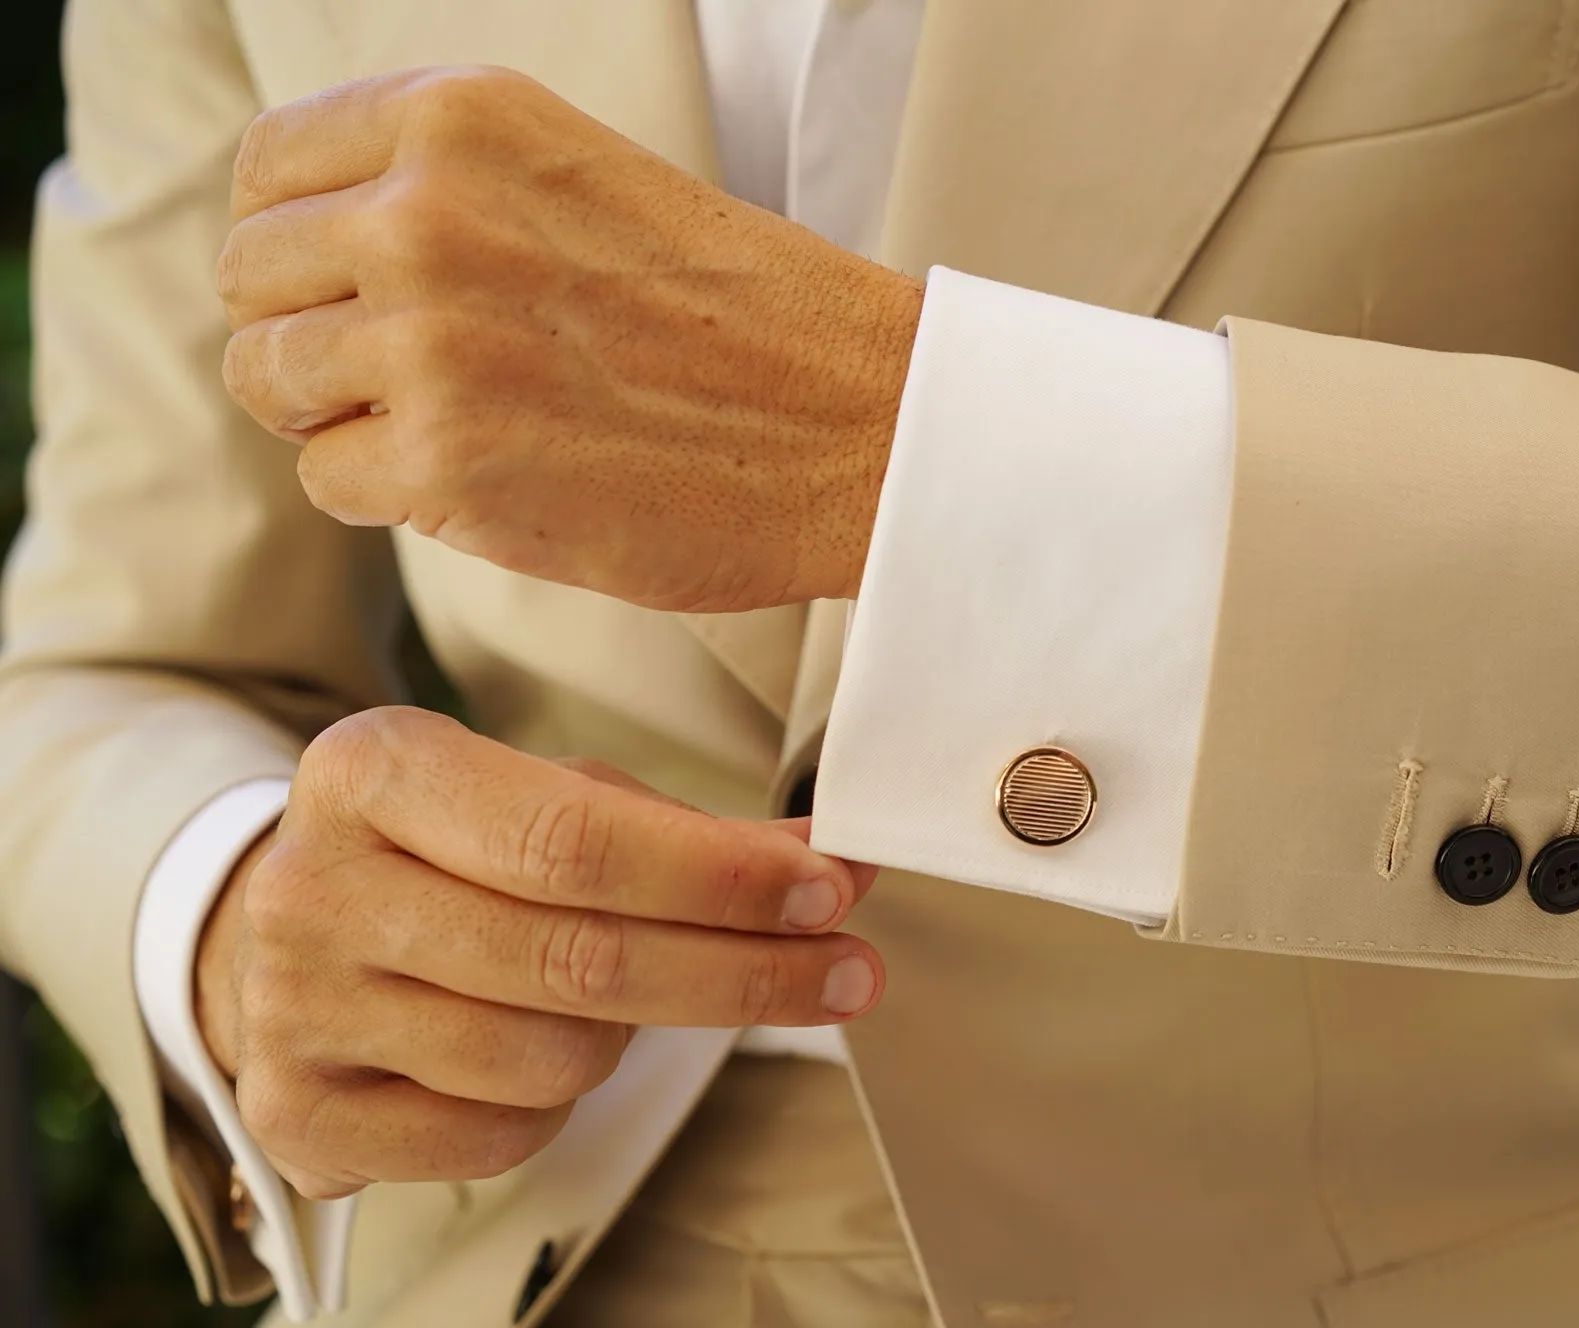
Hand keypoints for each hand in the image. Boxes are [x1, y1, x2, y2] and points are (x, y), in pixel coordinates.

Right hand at [192, 707, 880, 1198]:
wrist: (287, 932)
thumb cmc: (450, 853)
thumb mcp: (548, 802)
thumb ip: (688, 832)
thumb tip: (831, 863)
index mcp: (372, 771)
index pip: (571, 837)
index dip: (717, 876)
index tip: (828, 891)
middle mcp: (315, 888)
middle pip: (577, 957)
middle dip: (740, 971)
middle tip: (848, 971)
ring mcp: (295, 1009)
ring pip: (549, 1056)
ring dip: (630, 1035)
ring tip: (621, 993)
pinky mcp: (299, 1115)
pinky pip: (501, 1134)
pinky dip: (557, 1104)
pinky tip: (541, 1050)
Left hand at [218, 66, 923, 613]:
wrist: (861, 421)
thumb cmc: (747, 318)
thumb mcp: (583, 178)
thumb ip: (444, 192)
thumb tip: (314, 259)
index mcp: (462, 118)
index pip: (269, 171)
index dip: (298, 244)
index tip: (353, 292)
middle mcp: (425, 211)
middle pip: (251, 282)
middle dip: (313, 338)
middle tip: (412, 379)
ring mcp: (428, 339)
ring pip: (271, 383)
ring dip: (343, 418)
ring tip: (453, 427)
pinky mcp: (446, 460)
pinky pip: (328, 479)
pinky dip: (391, 492)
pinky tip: (486, 477)